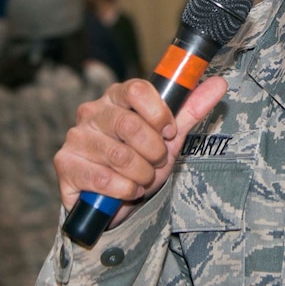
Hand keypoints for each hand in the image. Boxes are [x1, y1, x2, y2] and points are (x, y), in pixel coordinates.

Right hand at [54, 76, 228, 228]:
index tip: (168, 132)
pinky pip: (103, 178)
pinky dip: (124, 190)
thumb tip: (219, 84)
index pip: (138, 89)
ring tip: (140, 178)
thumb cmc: (140, 161)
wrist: (116, 200)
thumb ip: (190, 110)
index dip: (159, 114)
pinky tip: (124, 190)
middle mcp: (91, 112)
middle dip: (153, 152)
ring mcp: (76, 137)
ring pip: (120, 155)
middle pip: (131, 124)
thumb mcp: (168, 137)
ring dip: (141, 174)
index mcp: (116, 96)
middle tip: (155, 162)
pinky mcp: (65, 163)